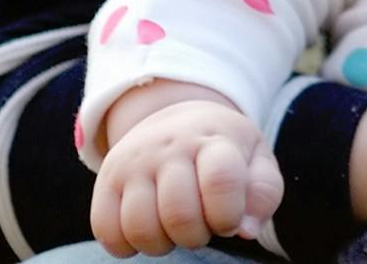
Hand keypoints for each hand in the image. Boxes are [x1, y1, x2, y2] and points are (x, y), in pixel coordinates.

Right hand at [90, 82, 280, 256]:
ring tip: (174, 230)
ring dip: (162, 244)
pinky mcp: (105, 182)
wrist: (176, 121)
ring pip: (140, 227)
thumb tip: (245, 230)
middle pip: (178, 213)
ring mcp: (132, 163)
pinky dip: (127, 246)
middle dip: (196, 237)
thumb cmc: (224, 151)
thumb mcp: (256, 161)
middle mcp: (168, 147)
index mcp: (213, 139)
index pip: (220, 181)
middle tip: (202, 226)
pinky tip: (148, 231)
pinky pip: (106, 231)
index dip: (227, 216)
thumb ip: (262, 194)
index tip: (229, 223)